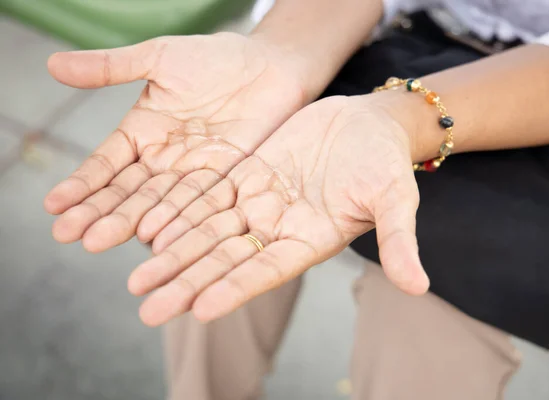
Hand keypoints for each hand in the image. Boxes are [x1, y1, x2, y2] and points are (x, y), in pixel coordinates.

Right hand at [44, 32, 306, 251]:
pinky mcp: (226, 182)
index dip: (81, 183)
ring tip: (101, 242)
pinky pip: (200, 205)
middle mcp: (163, 161)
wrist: (270, 67)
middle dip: (98, 212)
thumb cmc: (216, 58)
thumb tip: (52, 64)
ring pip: (159, 204)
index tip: (54, 205)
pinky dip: (179, 222)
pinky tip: (157, 241)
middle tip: (69, 235)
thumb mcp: (160, 58)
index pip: (105, 164)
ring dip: (131, 224)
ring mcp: (194, 174)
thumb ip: (113, 67)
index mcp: (142, 133)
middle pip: (127, 191)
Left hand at [128, 94, 429, 325]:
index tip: (199, 308)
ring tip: (137, 279)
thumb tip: (419, 287)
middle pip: (225, 259)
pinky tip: (149, 227)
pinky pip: (206, 194)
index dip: (234, 288)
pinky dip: (179, 211)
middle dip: (187, 282)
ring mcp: (259, 202)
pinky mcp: (246, 174)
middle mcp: (278, 228)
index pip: (266, 271)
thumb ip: (399, 240)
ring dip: (173, 253)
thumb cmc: (386, 163)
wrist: (368, 123)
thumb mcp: (396, 198)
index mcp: (309, 241)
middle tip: (147, 307)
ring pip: (208, 231)